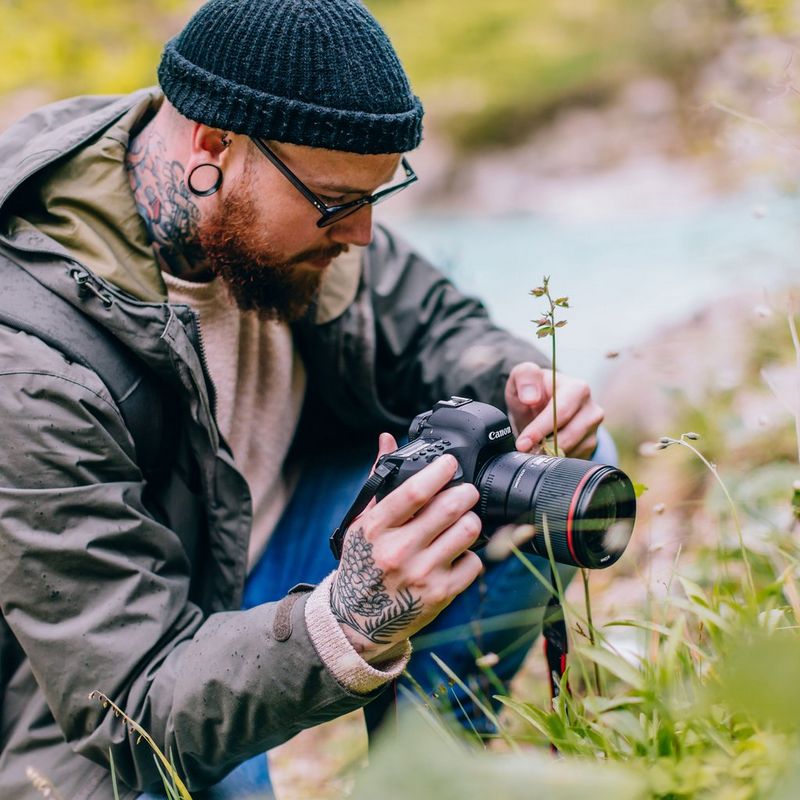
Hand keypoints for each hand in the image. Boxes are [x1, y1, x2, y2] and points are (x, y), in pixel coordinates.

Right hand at [330, 433, 482, 662]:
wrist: (357, 619)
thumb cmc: (362, 564)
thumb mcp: (362, 524)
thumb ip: (378, 482)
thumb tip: (386, 439)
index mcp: (376, 529)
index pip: (415, 492)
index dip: (439, 472)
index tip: (450, 463)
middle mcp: (399, 551)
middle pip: (450, 508)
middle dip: (465, 492)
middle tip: (466, 491)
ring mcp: (422, 574)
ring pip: (469, 531)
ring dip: (471, 520)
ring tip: (463, 520)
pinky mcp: (441, 594)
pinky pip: (475, 562)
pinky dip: (470, 554)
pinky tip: (457, 553)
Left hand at [504, 362, 603, 458]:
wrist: (541, 405)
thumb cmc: (533, 390)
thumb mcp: (522, 376)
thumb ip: (525, 377)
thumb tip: (531, 398)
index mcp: (578, 388)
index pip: (561, 412)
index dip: (540, 430)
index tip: (523, 443)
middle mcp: (592, 409)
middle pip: (570, 435)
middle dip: (545, 446)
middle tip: (524, 452)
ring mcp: (594, 429)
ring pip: (573, 450)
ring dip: (551, 454)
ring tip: (532, 451)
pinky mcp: (591, 445)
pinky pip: (575, 458)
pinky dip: (557, 459)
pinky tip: (545, 452)